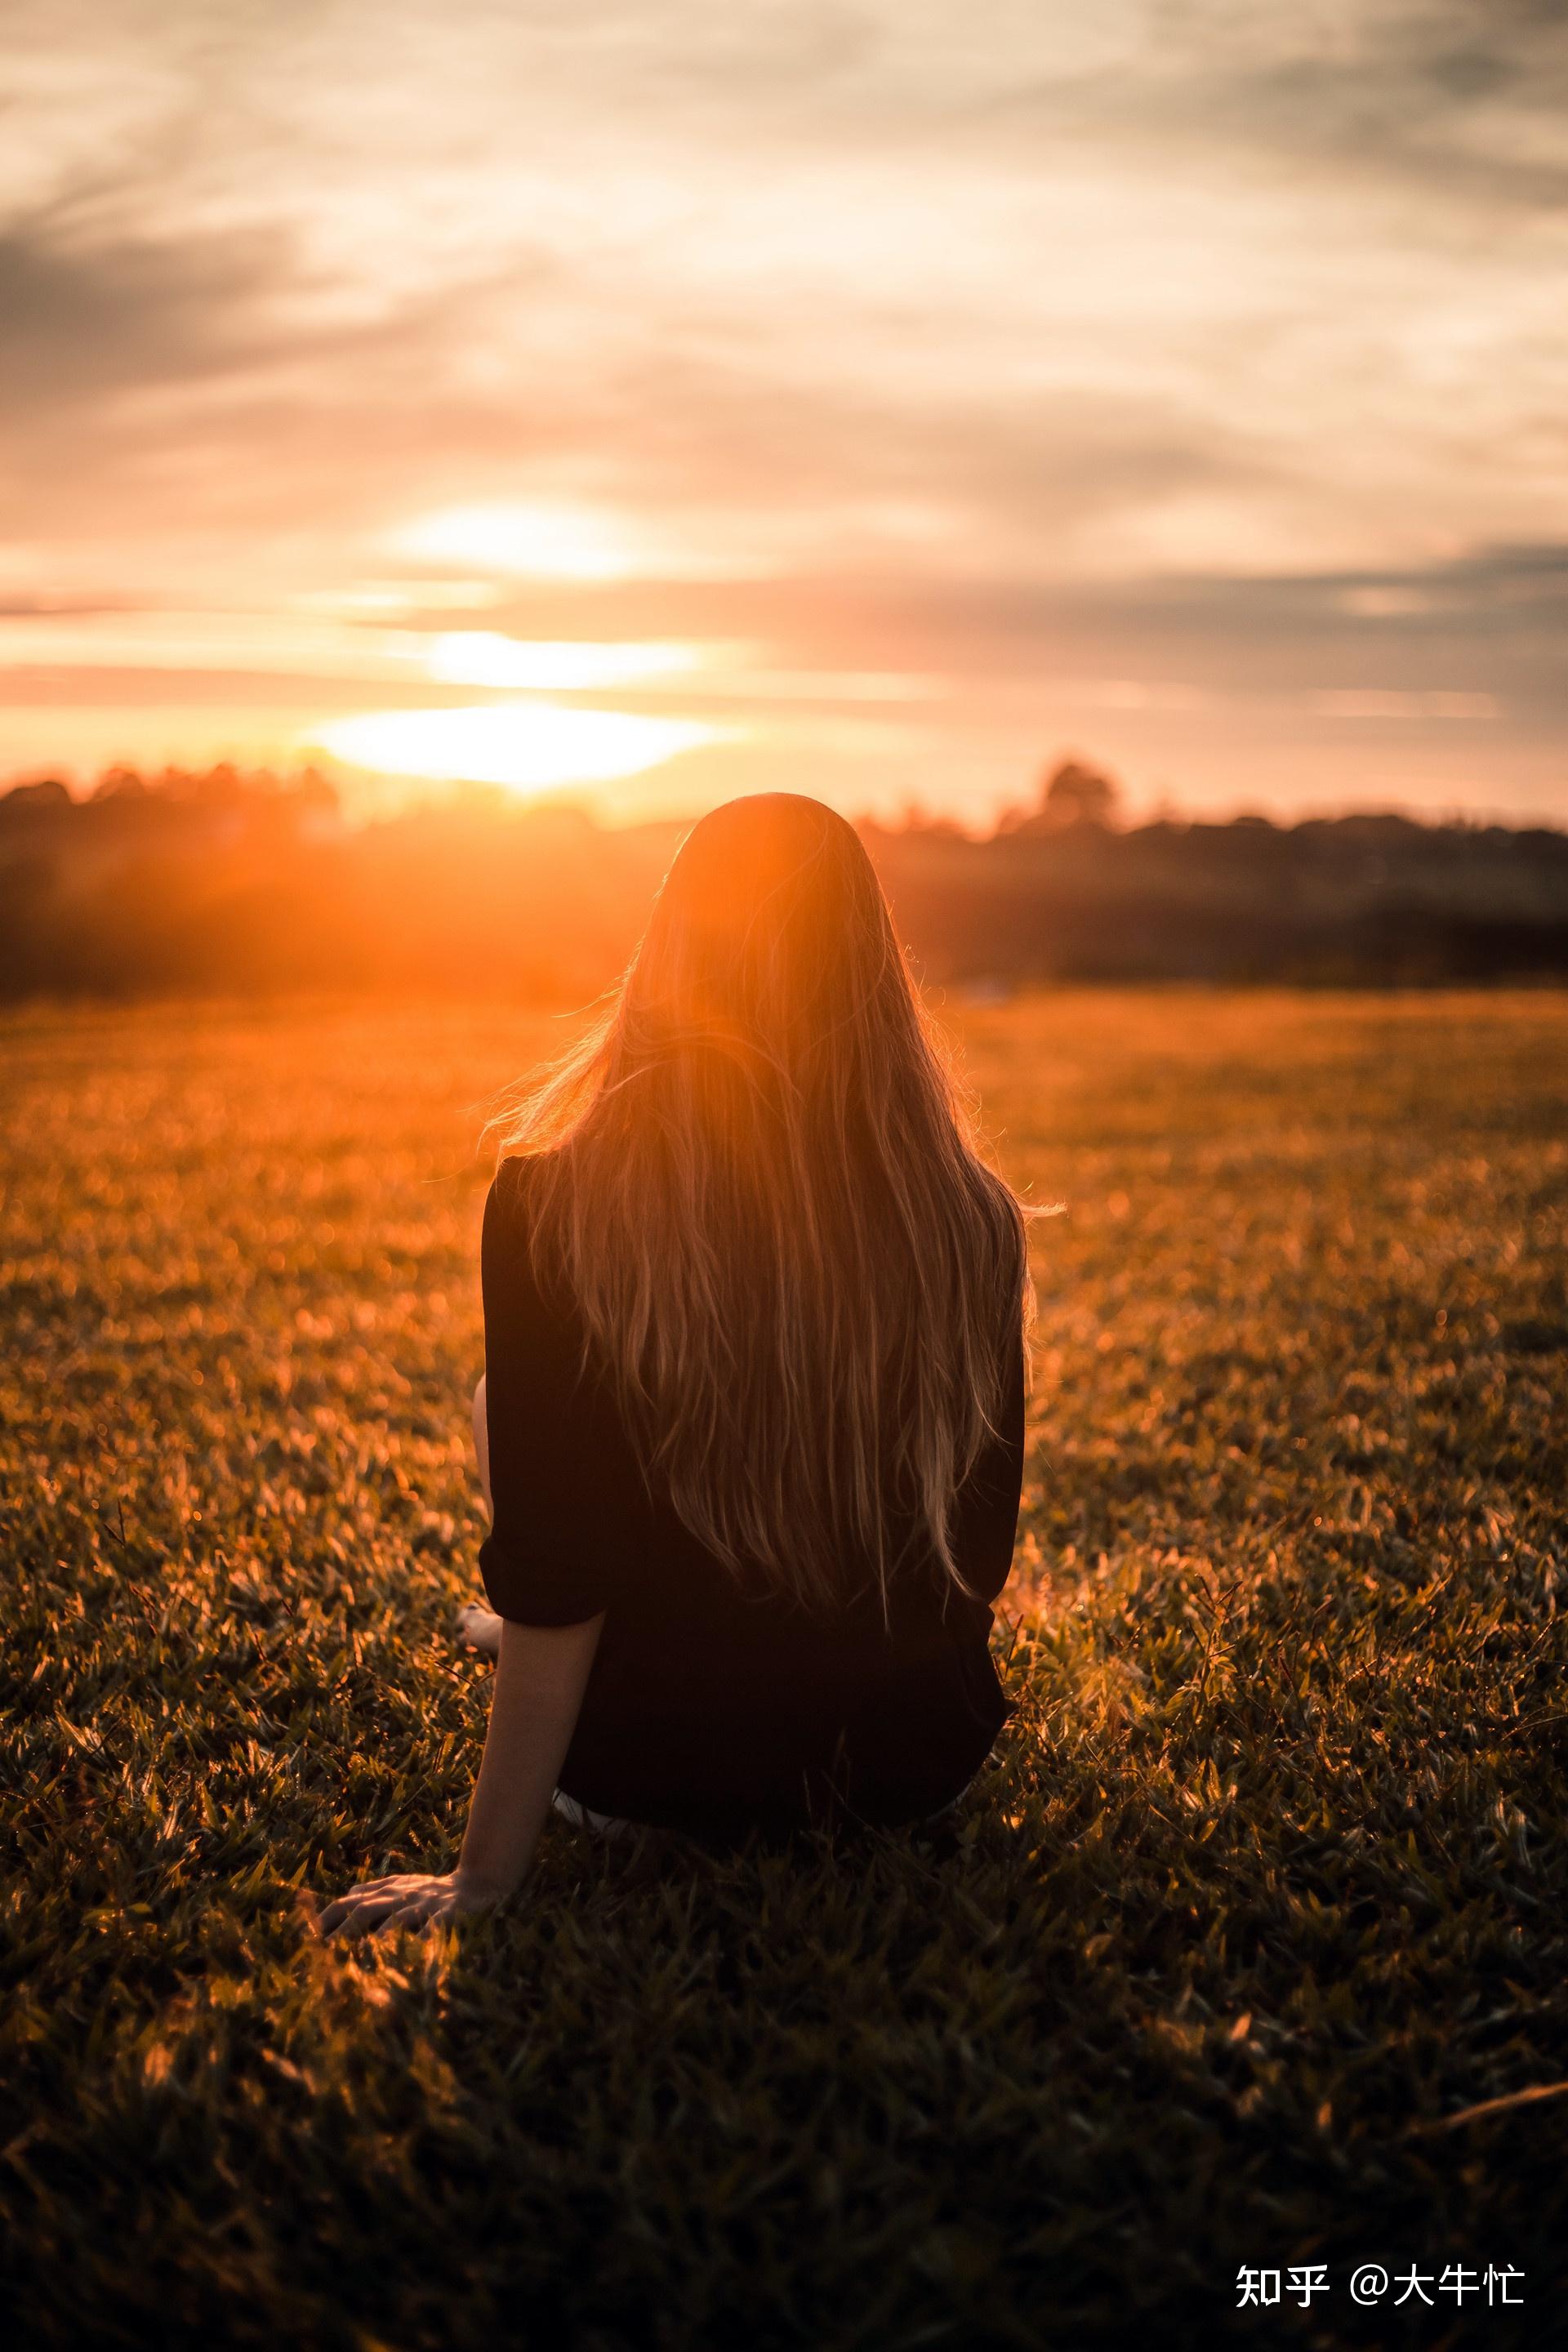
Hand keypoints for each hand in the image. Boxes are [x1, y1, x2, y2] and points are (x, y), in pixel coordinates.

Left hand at [317, 1870, 498, 1938]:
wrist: (479, 1882)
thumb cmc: (434, 1891)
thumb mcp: (403, 1886)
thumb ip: (375, 1890)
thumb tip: (345, 1895)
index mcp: (388, 1891)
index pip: (350, 1901)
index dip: (329, 1917)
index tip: (308, 1937)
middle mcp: (402, 1896)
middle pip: (366, 1910)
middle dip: (343, 1931)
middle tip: (323, 1954)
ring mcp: (425, 1904)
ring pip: (397, 1919)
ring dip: (378, 1937)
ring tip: (361, 1958)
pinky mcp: (450, 1913)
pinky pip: (435, 1927)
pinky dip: (425, 1940)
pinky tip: (415, 1955)